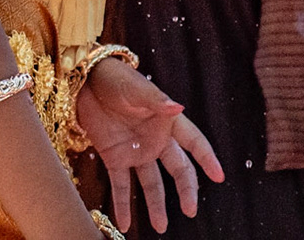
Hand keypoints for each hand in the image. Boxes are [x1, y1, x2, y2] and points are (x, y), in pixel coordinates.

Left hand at [76, 59, 224, 233]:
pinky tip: (124, 223)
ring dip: (156, 204)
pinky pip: (121, 186)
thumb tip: (178, 107)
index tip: (218, 176)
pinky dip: (122, 205)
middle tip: (191, 211)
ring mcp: (136, 152)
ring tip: (160, 226)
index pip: (194, 143)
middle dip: (186, 190)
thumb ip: (156, 101)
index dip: (207, 159)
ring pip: (152, 183)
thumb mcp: (136, 89)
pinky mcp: (114, 159)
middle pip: (177, 169)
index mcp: (167, 121)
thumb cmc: (116, 79)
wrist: (85, 82)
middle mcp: (156, 140)